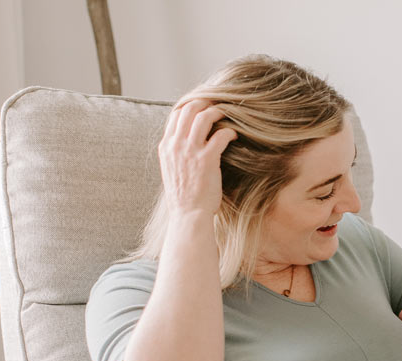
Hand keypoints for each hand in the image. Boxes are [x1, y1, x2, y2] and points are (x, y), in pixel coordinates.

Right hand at [158, 99, 236, 220]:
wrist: (188, 216)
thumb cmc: (184, 199)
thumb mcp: (172, 172)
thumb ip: (177, 154)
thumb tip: (187, 143)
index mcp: (166, 147)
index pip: (175, 115)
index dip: (190, 106)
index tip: (202, 106)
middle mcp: (175, 145)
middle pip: (188, 109)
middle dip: (204, 102)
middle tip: (217, 103)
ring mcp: (190, 151)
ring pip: (203, 117)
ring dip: (217, 112)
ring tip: (227, 114)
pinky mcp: (207, 159)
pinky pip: (220, 135)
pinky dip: (229, 131)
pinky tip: (235, 134)